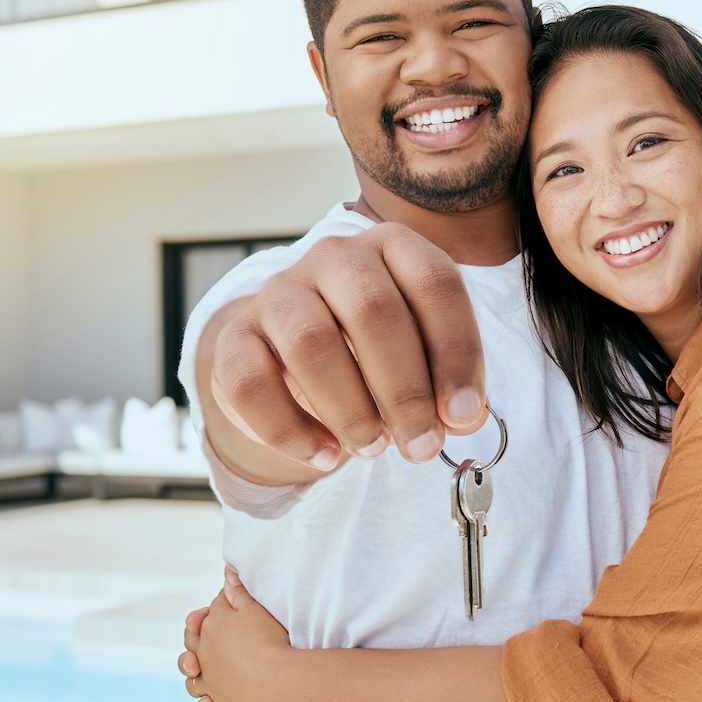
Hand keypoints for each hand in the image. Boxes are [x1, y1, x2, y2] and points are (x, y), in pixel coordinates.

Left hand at [177, 568, 292, 701]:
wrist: (276, 681)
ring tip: (206, 674)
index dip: (207, 614)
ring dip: (198, 677)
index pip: (201, 619)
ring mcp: (211, 684)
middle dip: (194, 644)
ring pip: (194, 681)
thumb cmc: (267, 641)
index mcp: (209, 631)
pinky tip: (216, 701)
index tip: (216, 612)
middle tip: (207, 641)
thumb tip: (227, 572)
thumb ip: (237, 592)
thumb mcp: (254, 609)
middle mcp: (203, 658)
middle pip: (190, 650)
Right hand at [202, 224, 489, 482]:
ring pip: (311, 342)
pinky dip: (291, 430)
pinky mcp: (235, 335)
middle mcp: (335, 257)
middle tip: (421, 446)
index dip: (456, 354)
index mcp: (393, 247)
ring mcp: (280, 291)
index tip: (464, 416)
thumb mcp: (421, 349)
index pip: (435, 283)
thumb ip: (448, 379)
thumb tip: (465, 418)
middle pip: (373, 310)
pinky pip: (251, 382)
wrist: (291, 346)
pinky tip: (324, 455)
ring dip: (350, 410)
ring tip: (373, 448)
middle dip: (405, 391)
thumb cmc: (374, 347)